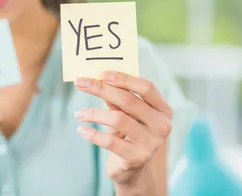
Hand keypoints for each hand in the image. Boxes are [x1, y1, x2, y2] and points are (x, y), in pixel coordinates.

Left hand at [73, 70, 172, 187]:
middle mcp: (162, 125)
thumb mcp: (127, 113)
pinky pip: (110, 141)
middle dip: (101, 89)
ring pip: (118, 119)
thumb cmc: (129, 133)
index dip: (124, 78)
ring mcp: (152, 143)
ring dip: (93, 114)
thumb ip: (117, 96)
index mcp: (163, 109)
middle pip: (128, 100)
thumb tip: (94, 77)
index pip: (146, 87)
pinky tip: (81, 129)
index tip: (101, 73)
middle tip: (80, 83)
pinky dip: (92, 134)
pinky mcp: (138, 158)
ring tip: (78, 113)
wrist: (133, 169)